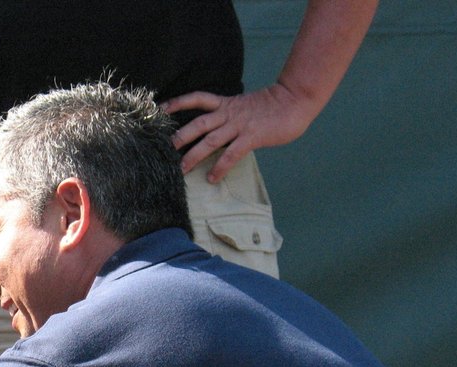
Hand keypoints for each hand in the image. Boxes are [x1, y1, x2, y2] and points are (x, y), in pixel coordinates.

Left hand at [162, 84, 316, 182]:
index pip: (197, 99)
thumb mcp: (245, 106)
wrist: (295, 100)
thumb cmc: (273, 106)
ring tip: (181, 169)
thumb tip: (217, 130)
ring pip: (210, 140)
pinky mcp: (252, 137)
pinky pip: (231, 154)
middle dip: (180, 136)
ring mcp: (240, 125)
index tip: (161, 108)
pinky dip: (220, 167)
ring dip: (194, 155)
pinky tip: (212, 179)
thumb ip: (230, 116)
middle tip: (163, 150)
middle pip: (198, 124)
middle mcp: (229, 114)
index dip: (178, 102)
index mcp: (226, 104)